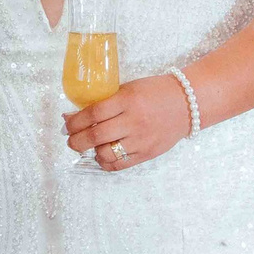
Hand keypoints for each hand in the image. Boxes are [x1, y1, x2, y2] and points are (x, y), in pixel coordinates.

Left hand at [63, 75, 193, 172]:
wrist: (186, 104)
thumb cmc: (154, 92)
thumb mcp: (129, 89)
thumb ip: (106, 101)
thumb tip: (76, 114)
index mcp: (127, 100)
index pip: (93, 113)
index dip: (75, 121)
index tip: (67, 123)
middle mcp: (133, 121)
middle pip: (96, 136)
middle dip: (76, 140)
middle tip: (70, 139)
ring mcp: (141, 140)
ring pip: (106, 153)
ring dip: (91, 152)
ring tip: (88, 146)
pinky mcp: (147, 154)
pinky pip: (120, 165)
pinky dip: (105, 162)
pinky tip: (101, 155)